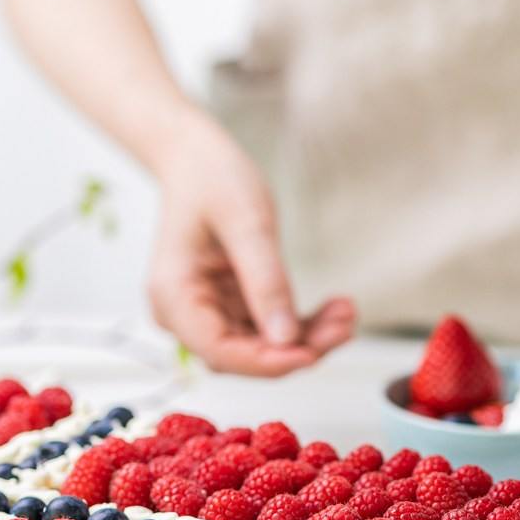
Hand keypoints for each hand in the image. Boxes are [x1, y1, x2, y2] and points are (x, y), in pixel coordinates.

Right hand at [147, 114, 355, 375]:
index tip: (312, 354)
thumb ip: (266, 281)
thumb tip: (286, 338)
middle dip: (297, 349)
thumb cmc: (212, 179)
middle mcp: (185, 313)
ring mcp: (208, 312)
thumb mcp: (247, 222)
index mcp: (173, 296)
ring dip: (307, 338)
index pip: (219, 351)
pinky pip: (269, 328)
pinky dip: (302, 324)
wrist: (196, 158)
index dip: (267, 361)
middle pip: (244, 355)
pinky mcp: (230, 305)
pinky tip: (335, 308)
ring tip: (346, 313)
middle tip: (345, 326)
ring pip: (262, 346)